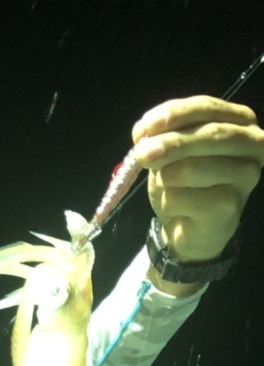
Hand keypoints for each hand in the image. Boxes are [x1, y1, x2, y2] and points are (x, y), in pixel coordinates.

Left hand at [133, 95, 263, 261]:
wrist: (190, 229)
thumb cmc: (184, 184)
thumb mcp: (171, 153)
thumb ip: (162, 137)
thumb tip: (143, 133)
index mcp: (240, 121)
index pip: (207, 107)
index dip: (175, 114)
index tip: (144, 127)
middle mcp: (252, 144)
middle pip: (209, 135)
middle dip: (171, 143)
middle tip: (142, 154)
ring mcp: (246, 175)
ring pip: (194, 168)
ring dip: (166, 177)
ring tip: (165, 186)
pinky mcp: (231, 206)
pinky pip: (186, 198)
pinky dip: (169, 202)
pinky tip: (175, 208)